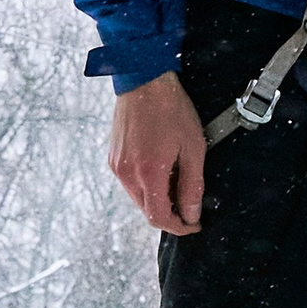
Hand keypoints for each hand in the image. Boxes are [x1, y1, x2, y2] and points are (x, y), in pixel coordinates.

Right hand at [110, 72, 206, 236]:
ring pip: (138, 198)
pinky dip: (146, 184)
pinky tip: (161, 167)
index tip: (194, 225)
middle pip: (147, 210)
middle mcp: (126, 173)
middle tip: (190, 204)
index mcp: (147, 173)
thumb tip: (192, 214)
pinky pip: (130, 182)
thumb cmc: (171, 109)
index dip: (178, 227)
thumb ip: (192, 185)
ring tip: (177, 178)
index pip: (158, 218)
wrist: (144, 80)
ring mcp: (116, 165)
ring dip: (158, 198)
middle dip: (170, 213)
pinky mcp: (113, 157)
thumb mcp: (193, 148)